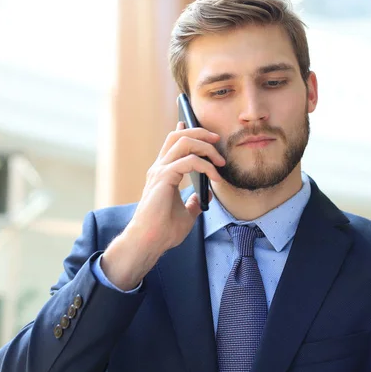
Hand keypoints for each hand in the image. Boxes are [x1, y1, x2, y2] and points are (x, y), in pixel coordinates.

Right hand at [101, 122, 225, 289]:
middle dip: (201, 133)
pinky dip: (206, 166)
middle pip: (178, 136)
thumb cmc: (163, 231)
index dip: (186, 130)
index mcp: (162, 173)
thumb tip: (205, 196)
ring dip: (206, 148)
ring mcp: (159, 172)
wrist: (149, 242)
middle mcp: (159, 168)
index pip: (172, 143)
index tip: (202, 129)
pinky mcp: (164, 178)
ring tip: (220, 162)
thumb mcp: (186, 214)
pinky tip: (215, 178)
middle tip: (218, 140)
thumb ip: (194, 202)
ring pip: (184, 143)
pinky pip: (189, 161)